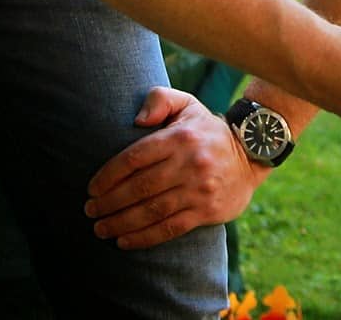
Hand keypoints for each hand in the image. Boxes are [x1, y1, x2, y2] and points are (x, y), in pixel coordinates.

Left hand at [84, 87, 266, 249]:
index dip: (108, 175)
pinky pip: (170, 228)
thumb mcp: (187, 104)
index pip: (135, 157)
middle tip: (90, 210)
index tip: (92, 188)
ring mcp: (199, 189)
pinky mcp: (207, 211)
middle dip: (109, 202)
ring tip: (100, 227)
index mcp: (179, 137)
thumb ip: (159, 99)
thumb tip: (136, 120)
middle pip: (140, 187)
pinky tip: (124, 240)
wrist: (251, 155)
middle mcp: (190, 164)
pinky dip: (144, 237)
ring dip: (121, 222)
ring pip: (152, 211)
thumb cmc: (206, 130)